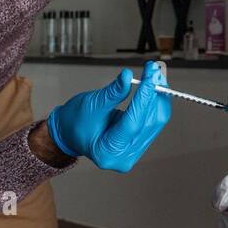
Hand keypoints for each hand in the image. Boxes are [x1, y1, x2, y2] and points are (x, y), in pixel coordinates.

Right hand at [47, 61, 171, 169]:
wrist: (70, 131)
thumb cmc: (76, 121)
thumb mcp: (92, 104)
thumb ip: (113, 93)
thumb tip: (128, 76)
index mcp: (108, 151)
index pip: (133, 123)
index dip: (144, 97)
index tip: (150, 76)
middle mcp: (124, 156)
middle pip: (150, 123)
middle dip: (154, 94)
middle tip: (154, 70)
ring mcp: (133, 151)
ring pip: (155, 121)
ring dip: (158, 96)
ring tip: (155, 74)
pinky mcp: (138, 142)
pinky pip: (153, 121)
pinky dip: (154, 102)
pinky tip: (155, 86)